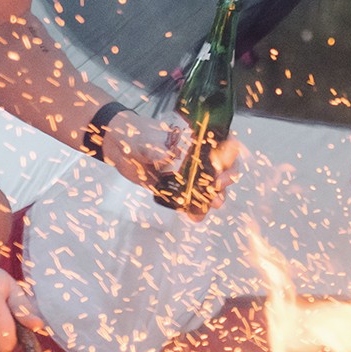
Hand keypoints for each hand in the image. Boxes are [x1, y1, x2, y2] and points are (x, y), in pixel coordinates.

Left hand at [113, 109, 245, 217]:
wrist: (119, 148)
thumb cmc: (136, 135)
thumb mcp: (145, 139)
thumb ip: (155, 147)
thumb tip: (167, 156)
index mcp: (197, 139)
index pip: (225, 144)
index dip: (230, 155)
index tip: (222, 165)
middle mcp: (198, 157)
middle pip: (224, 168)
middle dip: (226, 180)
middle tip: (218, 188)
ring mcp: (189, 174)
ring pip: (211, 188)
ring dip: (214, 197)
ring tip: (211, 205)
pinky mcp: (178, 189)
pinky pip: (192, 201)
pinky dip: (196, 210)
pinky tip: (195, 216)